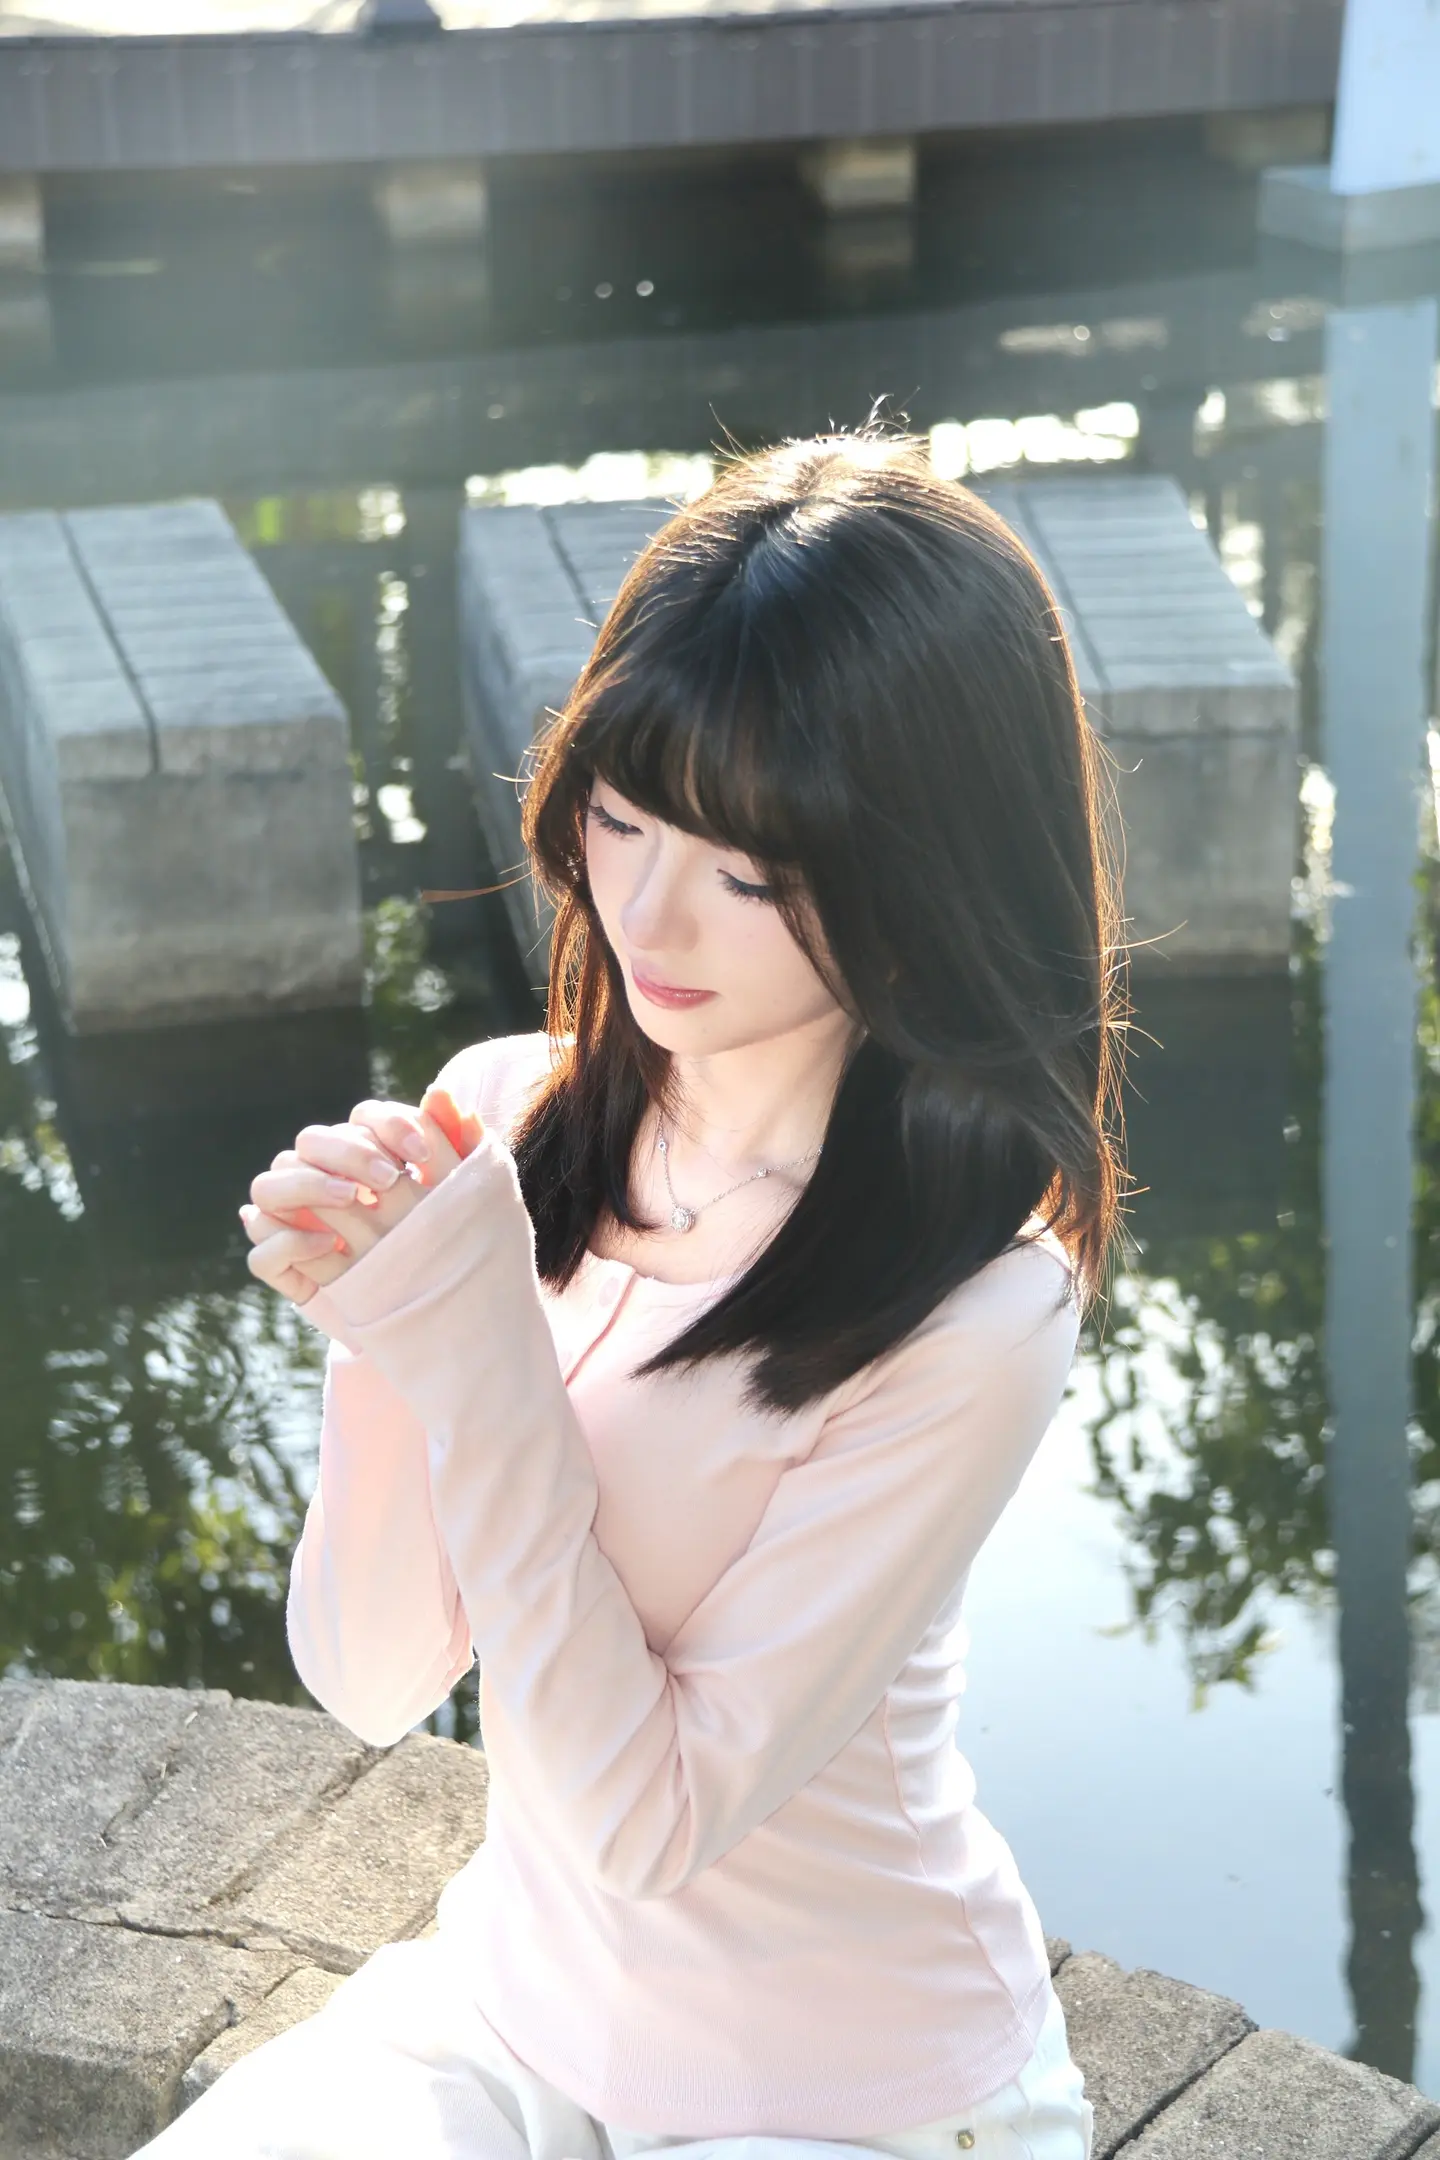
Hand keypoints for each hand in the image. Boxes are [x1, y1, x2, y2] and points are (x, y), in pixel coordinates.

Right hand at [240, 1088, 485, 1306]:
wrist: (451, 1316)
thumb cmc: (455, 1248)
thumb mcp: (465, 1201)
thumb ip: (460, 1147)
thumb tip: (442, 1091)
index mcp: (370, 1156)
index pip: (363, 1119)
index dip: (388, 1125)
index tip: (423, 1153)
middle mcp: (326, 1181)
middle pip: (310, 1141)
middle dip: (348, 1152)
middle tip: (389, 1177)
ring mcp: (299, 1224)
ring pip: (268, 1185)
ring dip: (307, 1185)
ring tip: (352, 1199)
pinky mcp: (290, 1271)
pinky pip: (263, 1253)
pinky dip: (287, 1242)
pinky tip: (329, 1245)